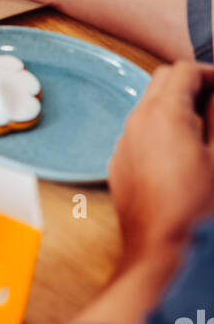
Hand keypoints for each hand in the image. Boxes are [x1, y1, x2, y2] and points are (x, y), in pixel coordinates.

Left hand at [109, 62, 213, 264]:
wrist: (160, 252)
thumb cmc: (196, 209)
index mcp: (164, 113)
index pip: (183, 71)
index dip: (208, 73)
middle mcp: (137, 121)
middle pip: (161, 81)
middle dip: (190, 83)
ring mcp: (124, 142)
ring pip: (148, 106)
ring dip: (174, 105)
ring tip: (203, 128)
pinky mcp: (118, 164)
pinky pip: (138, 132)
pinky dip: (159, 128)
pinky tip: (180, 153)